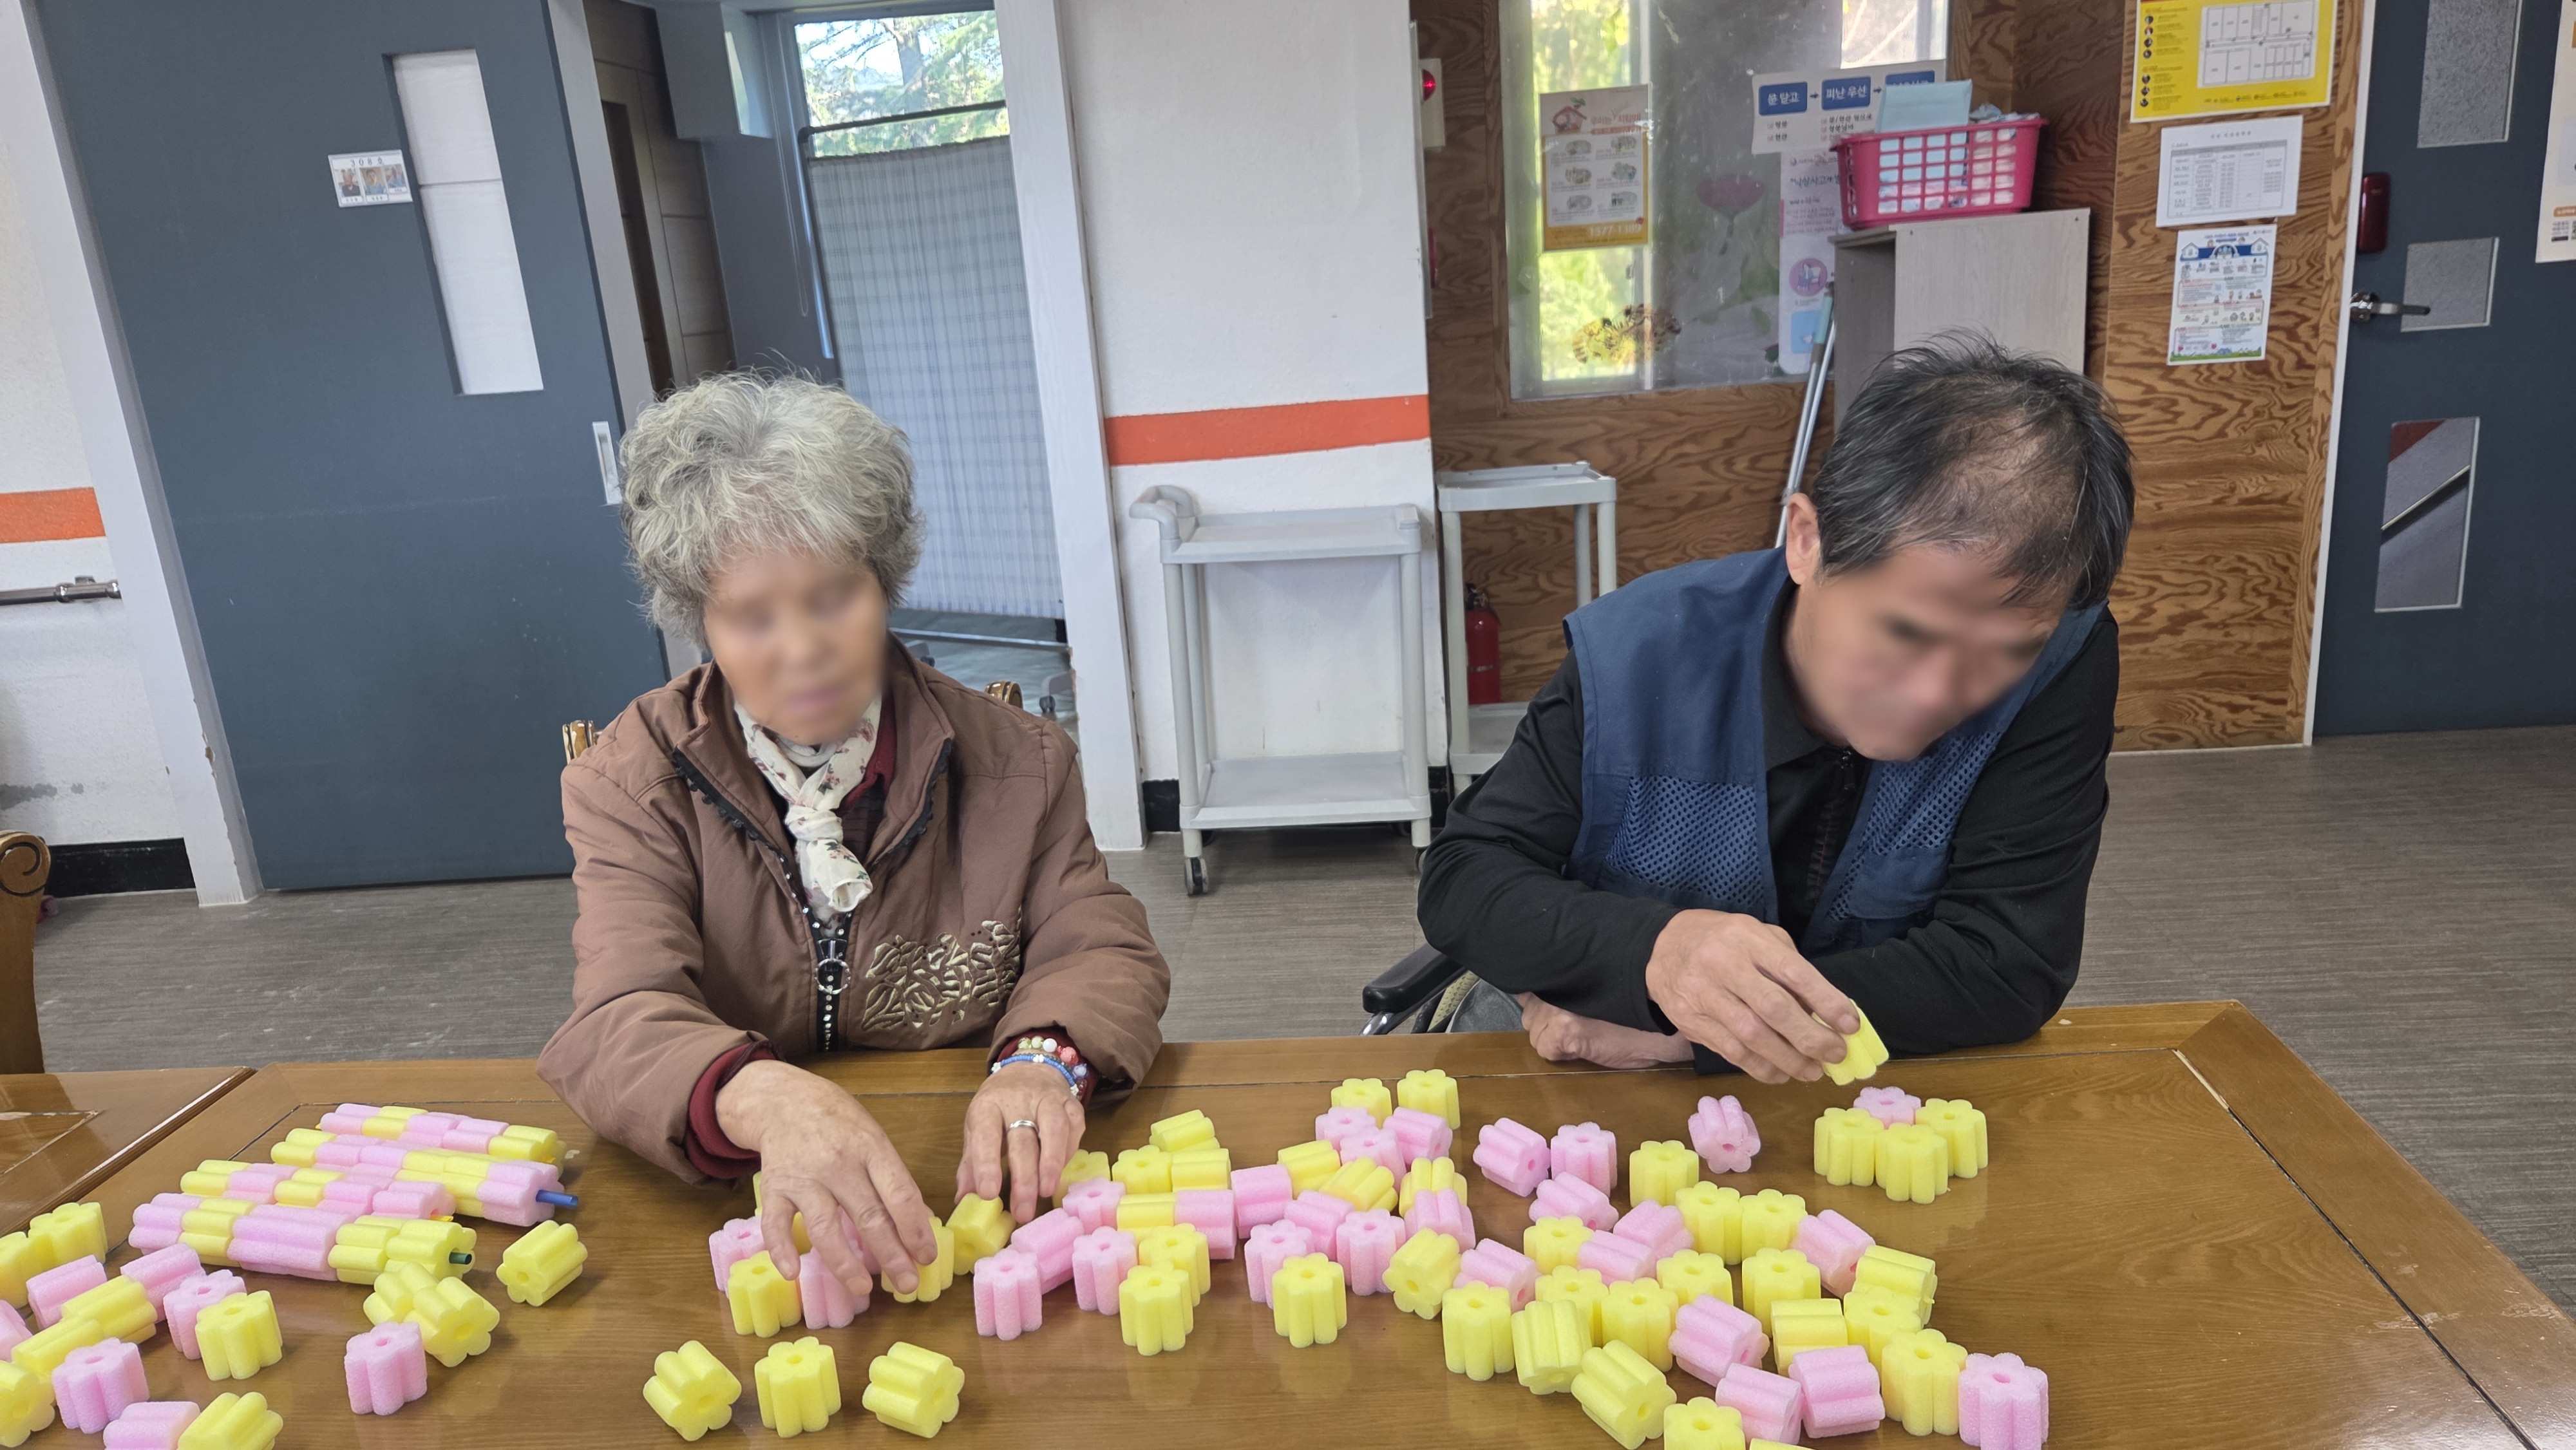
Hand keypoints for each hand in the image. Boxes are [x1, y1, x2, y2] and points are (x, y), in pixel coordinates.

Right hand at [715, 1058, 940, 1293]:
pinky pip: (775, 1223)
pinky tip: (792, 1272)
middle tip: (908, 1285)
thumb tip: (921, 1221)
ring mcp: (804, 1178)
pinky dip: (781, 1249)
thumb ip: (893, 1178)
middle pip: (869, 1216)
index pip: (900, 1194)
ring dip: (845, 1262)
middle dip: (891, 1255)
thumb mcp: (874, 1139)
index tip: (927, 1257)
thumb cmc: (838, 1124)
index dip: (915, 1229)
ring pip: (825, 1227)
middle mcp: (838, 1164)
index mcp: (871, 1149)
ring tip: (863, 1289)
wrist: (785, 1100)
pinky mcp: (775, 1188)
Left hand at [956, 1061, 1086, 1223]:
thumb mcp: (977, 1129)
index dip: (986, 1165)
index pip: (986, 1135)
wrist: (1028, 1070)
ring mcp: (1047, 1100)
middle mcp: (1018, 1100)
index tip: (987, 1194)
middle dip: (1023, 1177)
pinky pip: (1074, 1128)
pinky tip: (1060, 1173)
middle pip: (1022, 1139)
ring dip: (1051, 1163)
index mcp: (988, 1107)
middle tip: (1022, 1210)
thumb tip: (963, 1199)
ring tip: (1046, 1192)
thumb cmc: (999, 1108)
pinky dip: (1068, 1152)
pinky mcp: (1070, 1104)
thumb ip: (971, 1164)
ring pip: (1053, 1129)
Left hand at [1517, 993, 1694, 1069]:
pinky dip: (1562, 1053)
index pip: (1529, 989)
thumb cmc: (1633, 1009)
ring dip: (1554, 1039)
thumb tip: (1530, 993)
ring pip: (1536, 1034)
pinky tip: (1586, 1045)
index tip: (1560, 1010)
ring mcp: (1557, 1007)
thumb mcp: (1596, 989)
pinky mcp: (1565, 1029)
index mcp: (1563, 971)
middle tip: (1580, 1024)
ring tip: (1585, 1033)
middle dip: (1548, 1024)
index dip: (1543, 1004)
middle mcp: (1555, 985)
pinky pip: (1546, 1049)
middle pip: (1530, 1014)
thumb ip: (1566, 985)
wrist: (1662, 1027)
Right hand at [1643, 910, 1859, 1082]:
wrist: (1662, 946)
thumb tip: (1826, 1013)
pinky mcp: (1690, 1021)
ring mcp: (1703, 994)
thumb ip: (1790, 969)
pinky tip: (1781, 1073)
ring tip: (1813, 1071)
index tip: (1850, 1025)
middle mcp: (1723, 964)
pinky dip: (1761, 1068)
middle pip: (1773, 1008)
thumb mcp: (1759, 939)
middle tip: (1835, 1055)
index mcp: (1747, 938)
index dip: (1825, 1001)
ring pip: (1752, 1037)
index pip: (1792, 972)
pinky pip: (1731, 1052)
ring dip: (1788, 1060)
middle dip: (1810, 1037)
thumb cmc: (1724, 941)